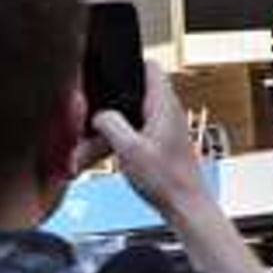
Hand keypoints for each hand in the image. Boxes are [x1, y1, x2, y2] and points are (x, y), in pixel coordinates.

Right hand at [92, 62, 207, 214]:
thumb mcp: (129, 150)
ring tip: (88, 149)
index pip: (151, 67)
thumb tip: (99, 114)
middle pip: (133, 94)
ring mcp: (165, 128)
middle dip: (110, 107)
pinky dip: (118, 143)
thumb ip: (111, 124)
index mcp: (164, 105)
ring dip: (110, 131)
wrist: (185, 207)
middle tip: (90, 120)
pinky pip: (134, 135)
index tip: (108, 73)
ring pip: (131, 118)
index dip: (129, 64)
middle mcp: (167, 112)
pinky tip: (103, 157)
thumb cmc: (167, 181)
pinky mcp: (161, 144)